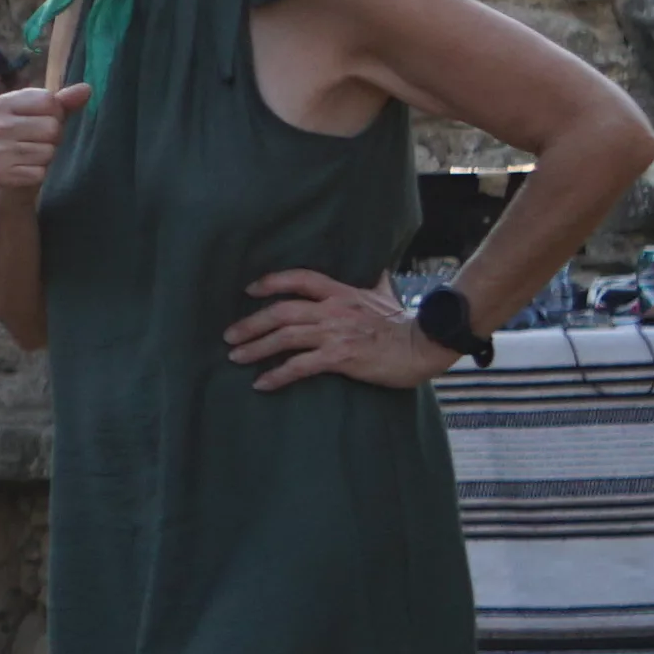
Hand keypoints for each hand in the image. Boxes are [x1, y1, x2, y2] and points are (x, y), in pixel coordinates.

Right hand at [0, 79, 87, 197]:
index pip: (49, 101)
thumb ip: (65, 101)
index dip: (56, 113)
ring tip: (32, 157)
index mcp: (3, 103)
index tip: (42, 121)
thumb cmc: (30, 138)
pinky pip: (39, 173)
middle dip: (53, 137)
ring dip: (47, 157)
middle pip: (51, 127)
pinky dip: (39, 174)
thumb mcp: (46, 115)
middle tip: (38, 143)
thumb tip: (86, 89)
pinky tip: (27, 171)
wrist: (9, 176)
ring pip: (47, 152)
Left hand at [226, 269, 460, 392]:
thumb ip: (376, 283)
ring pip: (285, 337)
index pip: (300, 279)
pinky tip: (261, 384)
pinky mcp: (340, 357)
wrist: (423, 346)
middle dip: (251, 323)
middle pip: (282, 311)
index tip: (250, 290)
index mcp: (342, 293)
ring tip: (236, 357)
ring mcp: (335, 333)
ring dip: (255, 348)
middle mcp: (333, 310)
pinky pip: (300, 366)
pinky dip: (277, 375)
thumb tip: (380, 270)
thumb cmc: (404, 325)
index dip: (272, 282)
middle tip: (229, 335)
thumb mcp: (387, 296)